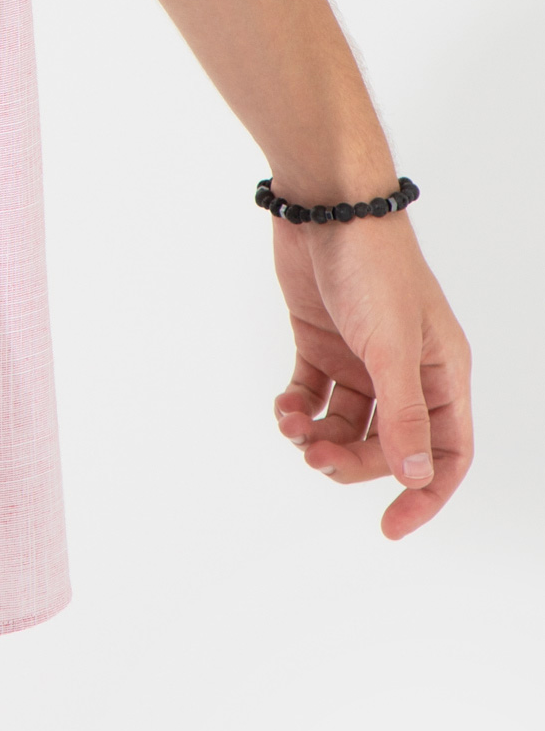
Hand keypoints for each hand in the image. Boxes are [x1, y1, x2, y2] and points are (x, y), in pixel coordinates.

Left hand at [270, 212, 471, 538]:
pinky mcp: (323, 342)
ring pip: (347, 424)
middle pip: (388, 445)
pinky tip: (284, 407)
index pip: (446, 452)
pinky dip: (298, 408)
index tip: (390, 526)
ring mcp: (363, 357)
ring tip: (293, 427)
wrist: (326, 204)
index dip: (425, 494)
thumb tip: (418, 477)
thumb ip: (404, 413)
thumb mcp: (391, 346)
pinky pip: (314, 395)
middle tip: (316, 458)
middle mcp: (406, 370)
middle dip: (353, 460)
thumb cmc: (374, 265)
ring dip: (320, 437)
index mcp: (441, 373)